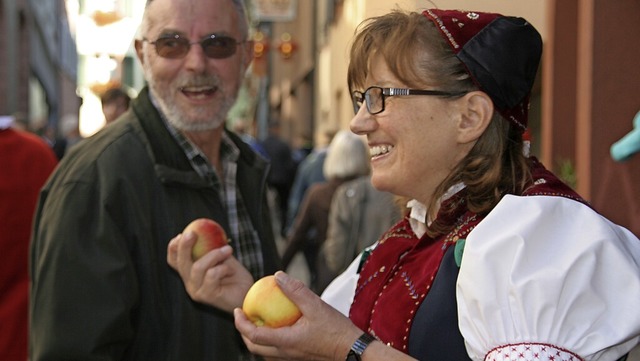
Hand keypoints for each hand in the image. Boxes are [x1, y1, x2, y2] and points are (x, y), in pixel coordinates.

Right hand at [167, 231, 252, 312]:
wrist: (249, 294)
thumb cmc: (236, 276)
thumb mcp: (222, 257)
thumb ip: (212, 248)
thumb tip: (205, 229)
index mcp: (190, 274)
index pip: (174, 261)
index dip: (174, 247)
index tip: (181, 234)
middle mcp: (190, 283)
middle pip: (180, 263)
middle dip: (184, 246)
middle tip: (192, 233)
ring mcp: (197, 291)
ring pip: (197, 267)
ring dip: (214, 255)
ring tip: (228, 250)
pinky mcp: (208, 296)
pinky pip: (211, 275)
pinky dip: (222, 268)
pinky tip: (231, 270)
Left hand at [234, 271, 361, 360]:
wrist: (352, 350)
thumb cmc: (336, 331)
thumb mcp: (316, 306)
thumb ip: (296, 291)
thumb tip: (278, 276)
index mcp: (285, 342)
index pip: (253, 335)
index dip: (240, 323)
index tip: (236, 309)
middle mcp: (285, 354)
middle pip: (254, 347)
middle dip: (243, 332)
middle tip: (243, 315)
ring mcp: (291, 357)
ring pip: (264, 350)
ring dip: (256, 336)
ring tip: (258, 318)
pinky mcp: (298, 356)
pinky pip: (276, 350)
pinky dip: (270, 337)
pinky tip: (278, 324)